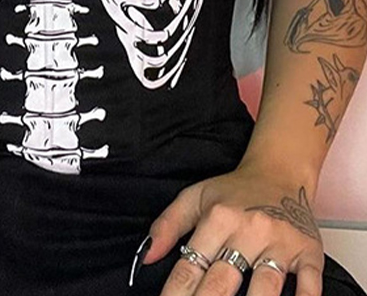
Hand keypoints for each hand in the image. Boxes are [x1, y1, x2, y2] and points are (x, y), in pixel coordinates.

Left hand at [129, 163, 324, 295]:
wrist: (281, 171)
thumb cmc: (236, 191)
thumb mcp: (195, 197)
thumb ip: (167, 225)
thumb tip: (145, 257)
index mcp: (218, 218)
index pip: (191, 266)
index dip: (176, 294)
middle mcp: (248, 230)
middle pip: (223, 282)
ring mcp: (280, 242)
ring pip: (264, 287)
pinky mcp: (309, 252)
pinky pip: (309, 284)